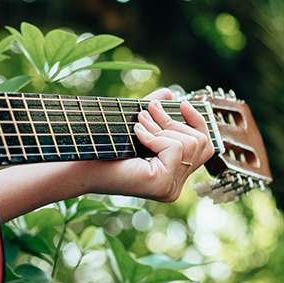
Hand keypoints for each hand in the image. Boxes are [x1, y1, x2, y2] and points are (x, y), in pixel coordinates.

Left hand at [82, 88, 214, 201]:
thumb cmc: (103, 148)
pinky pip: (174, 148)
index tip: (183, 103)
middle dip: (173, 122)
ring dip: (161, 128)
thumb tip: (170, 93)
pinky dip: (155, 136)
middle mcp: (173, 187)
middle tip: (147, 112)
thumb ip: (155, 113)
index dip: (198, 123)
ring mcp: (169, 189)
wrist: (78, 165)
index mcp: (171, 177)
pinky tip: (136, 134)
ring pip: (188, 144)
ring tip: (138, 124)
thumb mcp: (137, 127)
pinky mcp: (161, 184)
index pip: (204, 148)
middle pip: (199, 143)